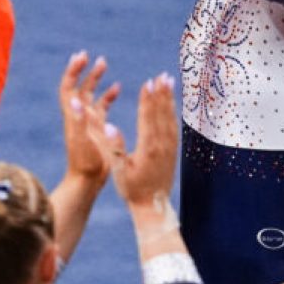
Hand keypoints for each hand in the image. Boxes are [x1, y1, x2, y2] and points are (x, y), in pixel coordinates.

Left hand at [60, 51, 119, 186]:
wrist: (86, 180)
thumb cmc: (84, 163)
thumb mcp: (82, 140)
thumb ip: (78, 120)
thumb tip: (74, 98)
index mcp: (73, 116)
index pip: (69, 87)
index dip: (73, 71)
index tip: (82, 57)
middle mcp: (79, 115)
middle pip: (78, 86)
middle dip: (83, 70)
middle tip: (91, 56)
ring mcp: (88, 121)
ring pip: (90, 94)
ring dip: (95, 79)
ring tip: (104, 63)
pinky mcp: (97, 128)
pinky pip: (101, 106)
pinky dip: (107, 96)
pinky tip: (117, 88)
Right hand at [99, 73, 177, 207]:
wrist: (152, 207)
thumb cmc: (132, 190)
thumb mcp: (119, 171)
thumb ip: (114, 148)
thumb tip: (109, 126)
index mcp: (148, 149)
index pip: (148, 118)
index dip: (148, 99)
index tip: (148, 82)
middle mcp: (162, 146)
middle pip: (162, 114)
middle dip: (162, 94)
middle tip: (162, 75)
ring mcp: (170, 149)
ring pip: (170, 119)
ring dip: (169, 99)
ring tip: (168, 82)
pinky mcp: (173, 152)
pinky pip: (174, 127)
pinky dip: (173, 112)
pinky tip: (171, 104)